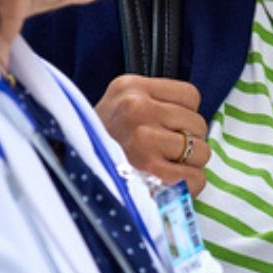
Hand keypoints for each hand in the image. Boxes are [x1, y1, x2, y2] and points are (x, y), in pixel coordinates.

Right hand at [95, 75, 210, 194]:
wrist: (72, 169)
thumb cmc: (102, 141)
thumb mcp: (119, 104)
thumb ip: (154, 102)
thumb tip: (196, 122)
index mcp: (131, 87)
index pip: (190, 96)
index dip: (185, 115)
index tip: (167, 128)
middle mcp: (136, 108)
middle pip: (198, 124)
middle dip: (188, 141)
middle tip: (166, 152)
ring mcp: (143, 139)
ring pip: (201, 151)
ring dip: (191, 164)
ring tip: (167, 167)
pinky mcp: (149, 170)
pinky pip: (195, 177)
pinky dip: (190, 184)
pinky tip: (172, 183)